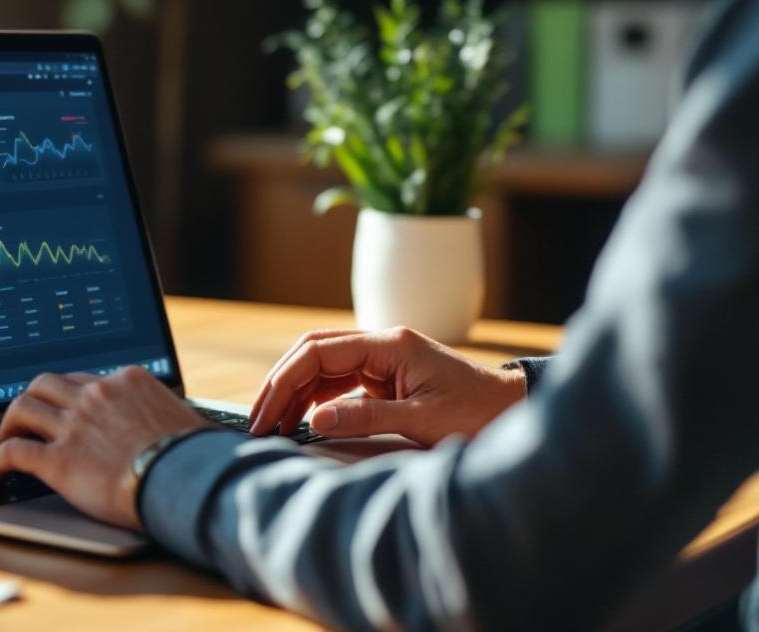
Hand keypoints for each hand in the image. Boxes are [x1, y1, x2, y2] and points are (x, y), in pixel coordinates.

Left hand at [0, 367, 211, 529]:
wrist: (184, 480)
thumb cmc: (194, 456)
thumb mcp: (187, 418)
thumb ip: (169, 413)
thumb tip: (184, 424)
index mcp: (126, 380)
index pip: (83, 379)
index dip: (67, 395)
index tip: (62, 409)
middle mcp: (95, 395)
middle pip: (46, 383)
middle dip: (31, 398)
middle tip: (26, 418)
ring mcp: (74, 425)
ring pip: (22, 408)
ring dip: (7, 424)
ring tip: (2, 441)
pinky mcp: (58, 460)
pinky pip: (13, 453)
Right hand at [249, 326, 525, 446]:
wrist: (512, 411)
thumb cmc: (476, 412)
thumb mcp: (422, 420)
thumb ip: (366, 417)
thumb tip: (313, 421)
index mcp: (389, 344)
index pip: (319, 352)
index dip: (285, 381)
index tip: (265, 412)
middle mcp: (381, 344)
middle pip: (312, 352)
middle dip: (280, 384)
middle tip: (257, 420)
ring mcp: (382, 359)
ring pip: (321, 366)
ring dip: (293, 393)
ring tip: (271, 425)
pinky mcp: (385, 376)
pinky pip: (337, 381)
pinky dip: (314, 399)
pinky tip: (300, 420)